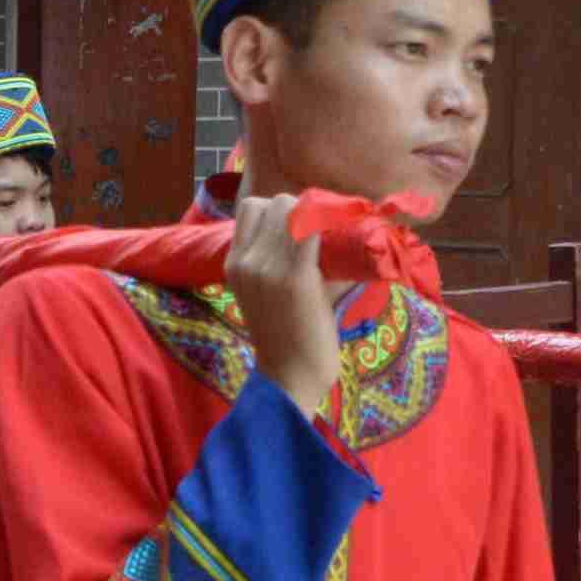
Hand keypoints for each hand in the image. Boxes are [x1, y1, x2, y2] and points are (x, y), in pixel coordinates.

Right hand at [220, 195, 341, 422]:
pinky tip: (346, 235)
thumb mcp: (268, 294)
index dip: (280, 210)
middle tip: (326, 230)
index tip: (303, 226)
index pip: (251, 207)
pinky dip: (331, 224)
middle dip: (304, 208)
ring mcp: (267, 268)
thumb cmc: (287, 338)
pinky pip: (313, 227)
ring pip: (294, 207)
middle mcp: (245, 261)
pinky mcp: (296, 277)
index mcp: (234, 264)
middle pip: (275, 202)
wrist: (290, 377)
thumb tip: (330, 232)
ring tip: (337, 233)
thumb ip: (285, 262)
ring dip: (320, 213)